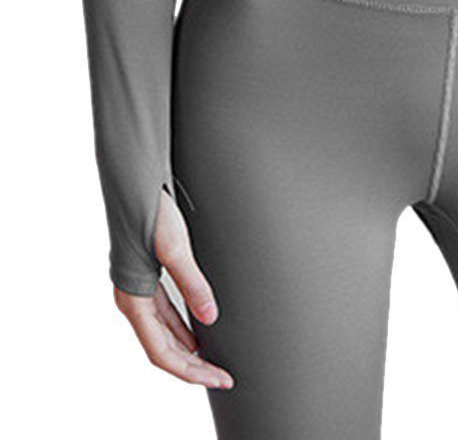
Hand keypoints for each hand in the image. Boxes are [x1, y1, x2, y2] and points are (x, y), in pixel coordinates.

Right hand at [113, 189, 233, 389]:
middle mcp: (132, 297)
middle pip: (162, 348)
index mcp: (133, 298)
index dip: (191, 371)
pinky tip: (199, 328)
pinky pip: (164, 313)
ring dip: (188, 349)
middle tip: (224, 375)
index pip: (161, 354)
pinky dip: (182, 327)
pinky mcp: (147, 274)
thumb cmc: (149, 210)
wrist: (135, 180)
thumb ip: (192, 283)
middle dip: (193, 366)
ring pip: (163, 333)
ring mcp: (138, 287)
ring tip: (214, 359)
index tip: (219, 378)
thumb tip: (210, 317)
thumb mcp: (174, 247)